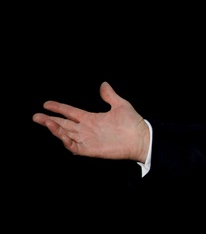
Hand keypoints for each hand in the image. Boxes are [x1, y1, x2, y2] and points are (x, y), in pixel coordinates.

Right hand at [32, 81, 150, 162]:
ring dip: (54, 129)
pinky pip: (73, 146)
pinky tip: (61, 134)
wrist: (141, 138)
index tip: (46, 103)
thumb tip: (104, 84)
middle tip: (36, 116)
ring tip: (44, 122)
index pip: (70, 112)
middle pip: (63, 124)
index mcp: (91, 119)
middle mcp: (87, 129)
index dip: (58, 108)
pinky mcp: (90, 150)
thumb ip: (110, 95)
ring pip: (65, 134)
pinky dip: (66, 141)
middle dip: (49, 120)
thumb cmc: (133, 123)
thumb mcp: (120, 105)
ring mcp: (88, 140)